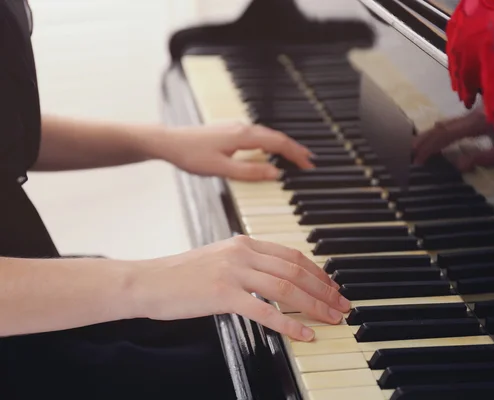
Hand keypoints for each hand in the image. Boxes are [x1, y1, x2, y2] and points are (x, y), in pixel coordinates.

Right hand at [131, 236, 349, 341]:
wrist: (147, 281)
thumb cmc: (181, 275)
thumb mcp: (219, 259)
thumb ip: (246, 263)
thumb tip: (275, 278)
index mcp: (244, 243)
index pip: (291, 255)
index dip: (317, 271)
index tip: (332, 286)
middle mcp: (242, 252)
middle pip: (295, 270)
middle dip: (324, 289)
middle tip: (342, 305)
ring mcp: (232, 272)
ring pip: (286, 287)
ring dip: (314, 305)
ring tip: (332, 318)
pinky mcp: (222, 294)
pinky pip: (264, 310)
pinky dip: (289, 323)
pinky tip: (304, 334)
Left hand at [149, 123, 313, 180]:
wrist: (168, 142)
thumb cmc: (190, 155)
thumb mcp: (221, 169)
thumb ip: (249, 172)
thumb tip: (275, 174)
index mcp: (244, 136)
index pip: (279, 144)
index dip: (296, 155)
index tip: (309, 166)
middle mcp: (243, 128)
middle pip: (277, 138)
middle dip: (295, 150)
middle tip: (310, 163)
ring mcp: (237, 128)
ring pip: (269, 136)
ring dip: (284, 147)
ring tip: (296, 158)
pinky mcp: (231, 132)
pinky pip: (259, 137)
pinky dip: (271, 145)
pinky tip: (271, 153)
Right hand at [413, 106, 493, 171]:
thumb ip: (486, 157)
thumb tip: (460, 166)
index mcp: (476, 124)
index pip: (446, 136)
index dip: (429, 148)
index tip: (418, 160)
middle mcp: (470, 117)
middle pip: (440, 128)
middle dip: (423, 141)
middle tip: (409, 154)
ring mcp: (473, 113)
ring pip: (445, 123)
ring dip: (429, 135)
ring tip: (416, 146)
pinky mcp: (477, 114)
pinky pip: (453, 122)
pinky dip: (439, 130)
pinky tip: (436, 134)